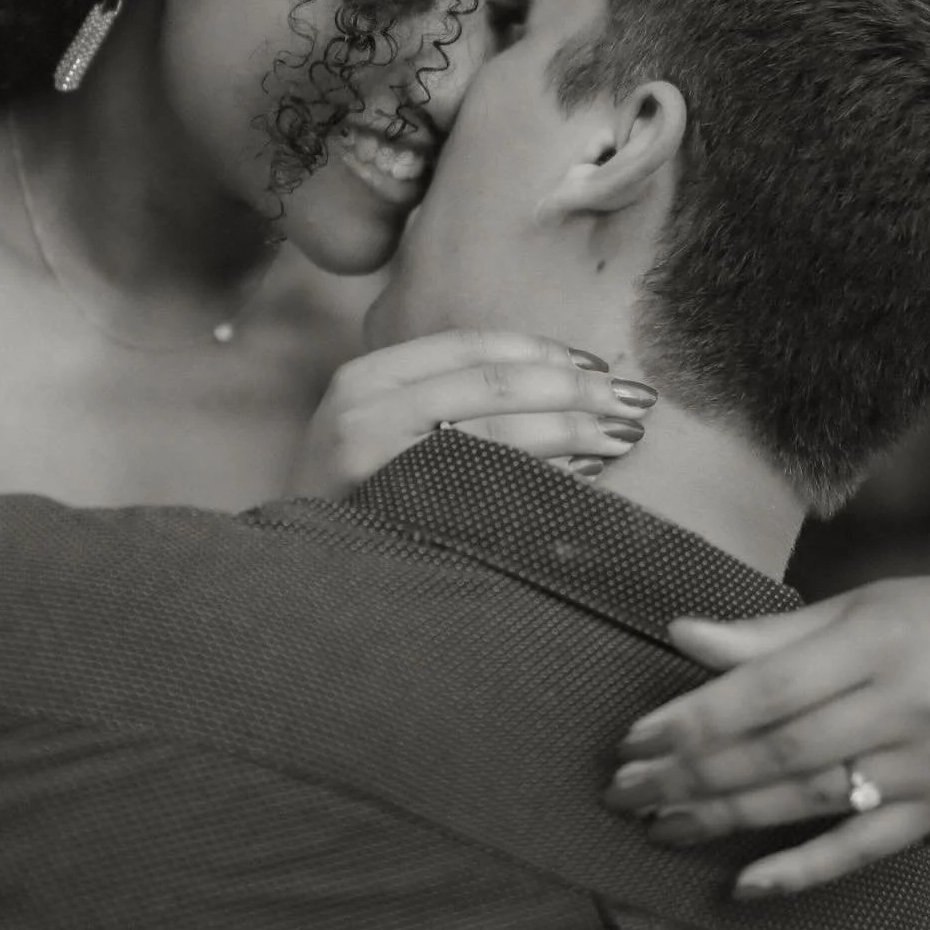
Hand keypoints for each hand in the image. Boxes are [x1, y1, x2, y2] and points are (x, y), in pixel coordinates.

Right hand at [286, 329, 655, 499]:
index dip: (544, 351)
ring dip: (574, 430)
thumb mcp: (378, 434)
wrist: (295, 583)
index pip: (472, 346)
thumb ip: (439, 400)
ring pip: (499, 434)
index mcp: (368, 377)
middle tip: (634, 400)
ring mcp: (376, 461)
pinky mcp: (395, 512)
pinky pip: (491, 487)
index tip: (598, 363)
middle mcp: (366, 408)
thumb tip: (557, 384)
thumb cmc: (353, 506)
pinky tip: (584, 478)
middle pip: (495, 385)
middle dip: (575, 388)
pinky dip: (545, 478)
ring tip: (622, 437)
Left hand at [603, 576, 929, 898]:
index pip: (765, 691)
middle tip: (624, 791)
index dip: (693, 719)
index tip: (633, 739)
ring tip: (660, 825)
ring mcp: (927, 767)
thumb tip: (679, 635)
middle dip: (690, 775)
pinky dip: (802, 870)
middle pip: (778, 752)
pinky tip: (744, 884)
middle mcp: (905, 708)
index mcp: (877, 643)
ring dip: (725, 818)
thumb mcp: (856, 608)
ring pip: (808, 802)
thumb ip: (768, 633)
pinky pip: (862, 850)